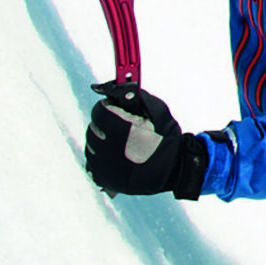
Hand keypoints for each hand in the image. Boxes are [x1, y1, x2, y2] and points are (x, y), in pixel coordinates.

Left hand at [84, 82, 207, 198]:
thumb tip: (119, 87)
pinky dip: (101, 157)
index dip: (109, 107)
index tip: (117, 108)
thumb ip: (137, 96)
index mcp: (120, 128)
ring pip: (92, 144)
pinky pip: (93, 161)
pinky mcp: (103, 178)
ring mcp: (103, 165)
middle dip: (105, 123)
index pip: (100, 110)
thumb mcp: (157, 110)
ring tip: (120, 143)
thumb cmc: (167, 139)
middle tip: (121, 126)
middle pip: (94, 127)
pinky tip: (116, 156)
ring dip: (102, 140)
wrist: (174, 170)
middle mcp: (107, 147)